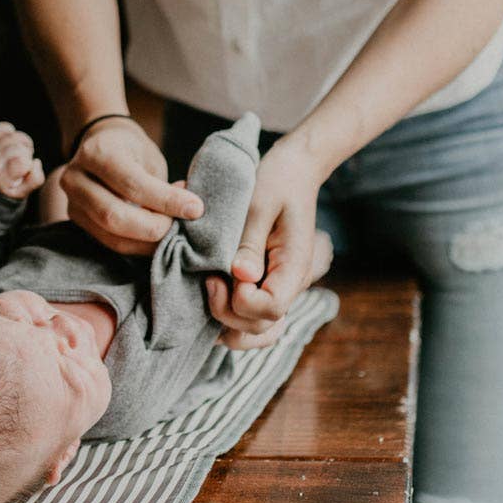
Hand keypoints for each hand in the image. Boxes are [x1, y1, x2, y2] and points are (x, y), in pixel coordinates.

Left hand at [0, 121, 44, 198]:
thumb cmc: (11, 186)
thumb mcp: (24, 191)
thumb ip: (36, 179)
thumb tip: (36, 161)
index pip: (21, 162)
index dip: (27, 165)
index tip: (23, 172)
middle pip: (19, 148)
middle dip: (27, 154)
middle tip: (23, 161)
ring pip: (15, 137)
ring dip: (23, 143)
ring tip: (20, 152)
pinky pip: (5, 127)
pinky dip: (12, 132)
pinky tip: (12, 142)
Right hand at [60, 116, 202, 255]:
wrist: (100, 144)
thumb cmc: (131, 150)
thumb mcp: (149, 156)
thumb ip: (162, 185)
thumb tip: (188, 213)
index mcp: (96, 153)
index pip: (132, 184)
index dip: (166, 201)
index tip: (195, 208)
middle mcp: (75, 178)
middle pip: (114, 216)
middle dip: (154, 228)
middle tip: (181, 226)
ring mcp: (72, 202)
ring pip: (112, 236)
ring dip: (148, 242)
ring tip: (171, 230)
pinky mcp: (77, 220)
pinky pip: (110, 243)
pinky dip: (138, 244)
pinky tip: (156, 236)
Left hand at [206, 135, 333, 350]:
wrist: (294, 170)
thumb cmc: (276, 180)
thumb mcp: (259, 204)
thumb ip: (250, 243)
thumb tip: (241, 277)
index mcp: (294, 266)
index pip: (271, 308)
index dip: (242, 301)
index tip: (223, 274)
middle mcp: (290, 284)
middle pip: (262, 328)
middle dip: (228, 314)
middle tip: (209, 280)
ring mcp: (279, 288)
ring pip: (258, 332)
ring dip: (228, 324)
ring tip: (209, 293)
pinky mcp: (266, 285)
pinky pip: (252, 318)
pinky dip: (230, 318)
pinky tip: (212, 297)